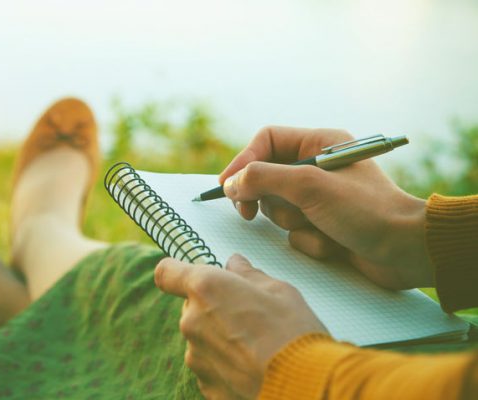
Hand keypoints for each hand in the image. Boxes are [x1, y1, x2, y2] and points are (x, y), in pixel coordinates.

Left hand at [155, 255, 326, 398]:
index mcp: (206, 288)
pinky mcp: (206, 384)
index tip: (191, 276)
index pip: (167, 273)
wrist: (302, 385)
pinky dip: (226, 366)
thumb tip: (236, 265)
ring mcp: (196, 356)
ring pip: (201, 339)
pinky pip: (210, 367)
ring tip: (254, 346)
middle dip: (212, 308)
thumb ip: (249, 275)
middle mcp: (192, 321)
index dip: (177, 273)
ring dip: (219, 339)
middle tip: (245, 314)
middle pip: (190, 308)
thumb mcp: (278, 290)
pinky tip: (251, 366)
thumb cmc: (293, 334)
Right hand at [219, 126, 431, 288]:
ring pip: (278, 209)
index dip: (242, 161)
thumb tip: (231, 184)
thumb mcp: (310, 187)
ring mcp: (320, 199)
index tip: (225, 187)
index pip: (266, 141)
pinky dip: (308, 241)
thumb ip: (264, 179)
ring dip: (293, 223)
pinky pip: (294, 232)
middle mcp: (317, 168)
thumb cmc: (366, 210)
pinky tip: (332, 244)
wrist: (406, 251)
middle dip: (268, 201)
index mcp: (319, 144)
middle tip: (251, 214)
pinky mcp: (323, 225)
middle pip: (266, 177)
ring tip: (319, 227)